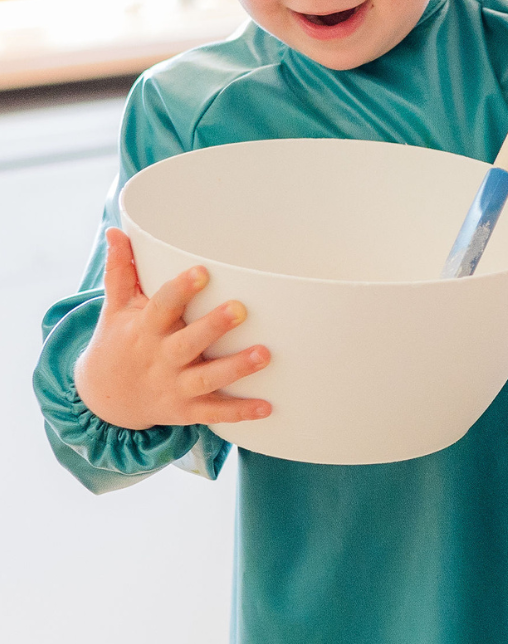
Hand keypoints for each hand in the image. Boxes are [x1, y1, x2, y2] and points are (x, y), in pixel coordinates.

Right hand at [74, 228, 271, 430]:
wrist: (105, 399)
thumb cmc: (118, 343)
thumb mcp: (115, 309)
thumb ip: (121, 271)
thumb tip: (116, 230)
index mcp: (144, 330)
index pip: (161, 307)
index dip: (181, 289)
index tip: (203, 271)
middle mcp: (160, 359)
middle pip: (187, 343)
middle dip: (213, 327)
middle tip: (241, 308)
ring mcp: (174, 387)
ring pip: (206, 379)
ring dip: (235, 368)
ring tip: (264, 354)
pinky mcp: (187, 410)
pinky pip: (215, 413)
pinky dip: (239, 411)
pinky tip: (267, 407)